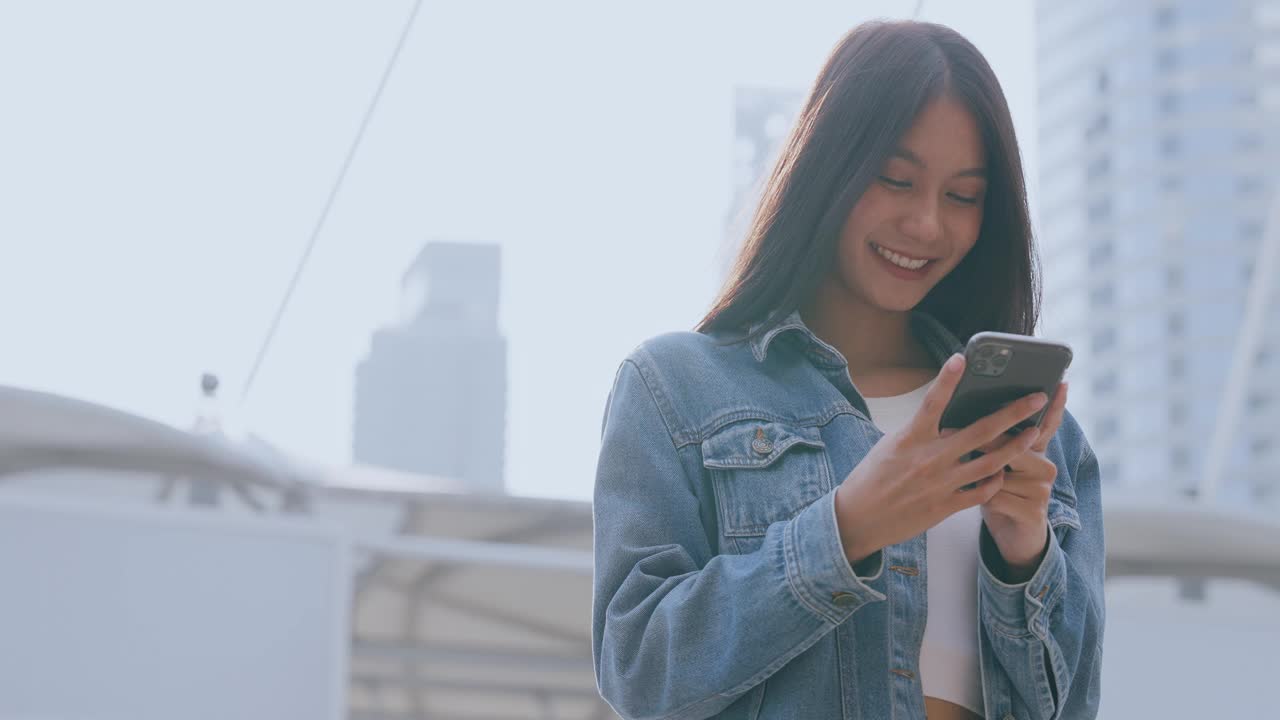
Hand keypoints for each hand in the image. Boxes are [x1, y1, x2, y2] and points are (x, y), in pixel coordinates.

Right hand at [834, 353, 1048, 564]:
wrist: (858, 518)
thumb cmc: (872, 478)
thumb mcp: (891, 446)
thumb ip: (921, 433)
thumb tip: (950, 420)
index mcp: (911, 438)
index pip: (932, 402)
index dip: (947, 378)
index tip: (962, 358)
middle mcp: (930, 458)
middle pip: (980, 431)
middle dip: (1013, 412)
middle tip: (1037, 399)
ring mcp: (941, 483)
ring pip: (990, 462)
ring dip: (1016, 446)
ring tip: (1033, 434)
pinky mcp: (945, 506)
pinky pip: (981, 492)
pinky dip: (995, 480)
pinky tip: (1002, 472)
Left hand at [975, 381, 1069, 580]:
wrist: (1012, 536)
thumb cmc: (1000, 492)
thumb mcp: (1000, 465)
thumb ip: (996, 442)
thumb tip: (974, 414)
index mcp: (1036, 452)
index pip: (1046, 424)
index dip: (1055, 405)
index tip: (1060, 383)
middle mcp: (1045, 467)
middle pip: (1015, 445)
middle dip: (987, 440)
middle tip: (958, 432)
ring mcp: (1042, 490)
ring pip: (1000, 472)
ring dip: (978, 474)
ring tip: (964, 476)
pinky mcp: (1033, 512)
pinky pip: (996, 496)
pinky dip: (980, 498)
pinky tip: (977, 500)